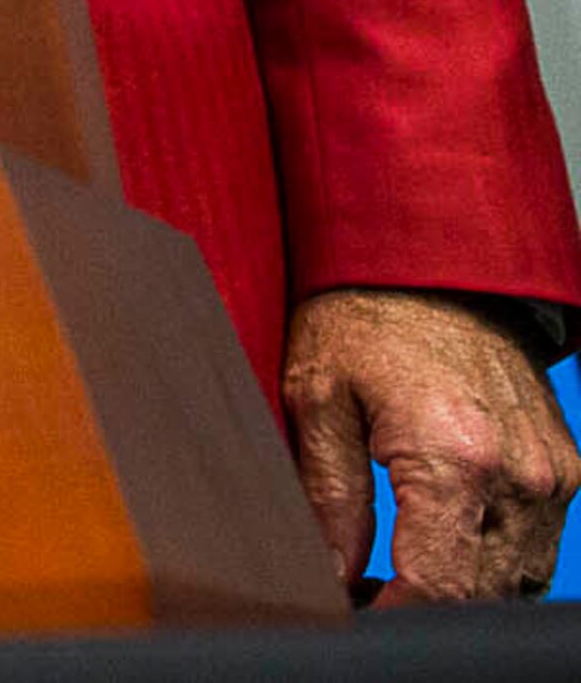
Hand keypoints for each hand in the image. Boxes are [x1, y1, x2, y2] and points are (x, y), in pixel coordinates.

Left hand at [286, 285, 577, 602]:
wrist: (435, 262)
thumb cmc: (365, 319)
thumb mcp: (319, 398)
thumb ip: (329, 496)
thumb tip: (331, 572)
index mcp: (453, 457)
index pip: (436, 585)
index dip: (393, 614)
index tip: (354, 614)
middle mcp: (519, 474)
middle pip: (479, 592)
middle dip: (421, 605)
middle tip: (362, 593)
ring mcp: (551, 474)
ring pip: (515, 579)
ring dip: (461, 589)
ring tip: (396, 573)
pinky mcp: (564, 468)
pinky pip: (536, 546)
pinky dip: (493, 560)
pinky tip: (443, 544)